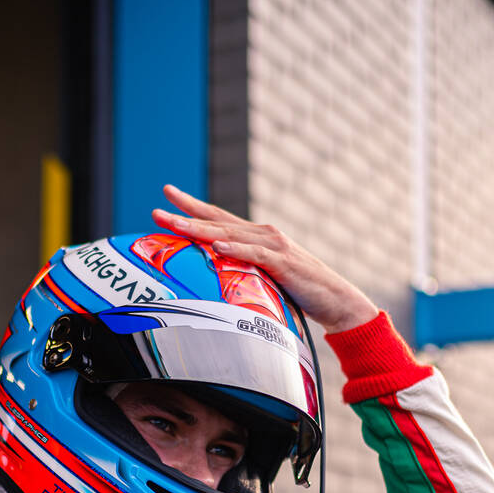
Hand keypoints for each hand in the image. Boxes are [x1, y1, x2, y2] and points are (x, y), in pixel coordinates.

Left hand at [152, 184, 378, 332]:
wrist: (335, 299)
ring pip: (230, 234)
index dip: (192, 205)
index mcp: (256, 237)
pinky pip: (256, 254)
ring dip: (200, 228)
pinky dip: (236, 249)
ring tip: (176, 224)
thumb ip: (243, 270)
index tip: (168, 193)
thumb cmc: (300, 290)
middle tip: (157, 208)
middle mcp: (263, 234)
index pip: (218, 217)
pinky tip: (217, 245)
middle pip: (217, 221)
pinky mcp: (284, 262)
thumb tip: (216, 275)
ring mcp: (274, 246)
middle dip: (185, 214)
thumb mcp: (265, 277)